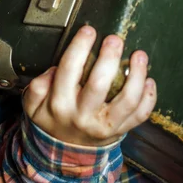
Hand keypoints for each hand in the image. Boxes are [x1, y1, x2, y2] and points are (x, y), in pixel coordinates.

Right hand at [22, 25, 156, 145]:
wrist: (66, 152)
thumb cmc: (53, 118)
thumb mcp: (33, 105)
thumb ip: (37, 86)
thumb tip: (53, 71)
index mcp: (60, 103)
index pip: (69, 69)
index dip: (79, 47)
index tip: (88, 30)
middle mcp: (83, 115)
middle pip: (99, 84)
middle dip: (109, 58)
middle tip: (115, 39)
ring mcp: (104, 125)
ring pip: (126, 101)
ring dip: (136, 76)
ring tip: (139, 55)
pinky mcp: (121, 130)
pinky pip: (140, 115)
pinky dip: (148, 98)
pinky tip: (149, 80)